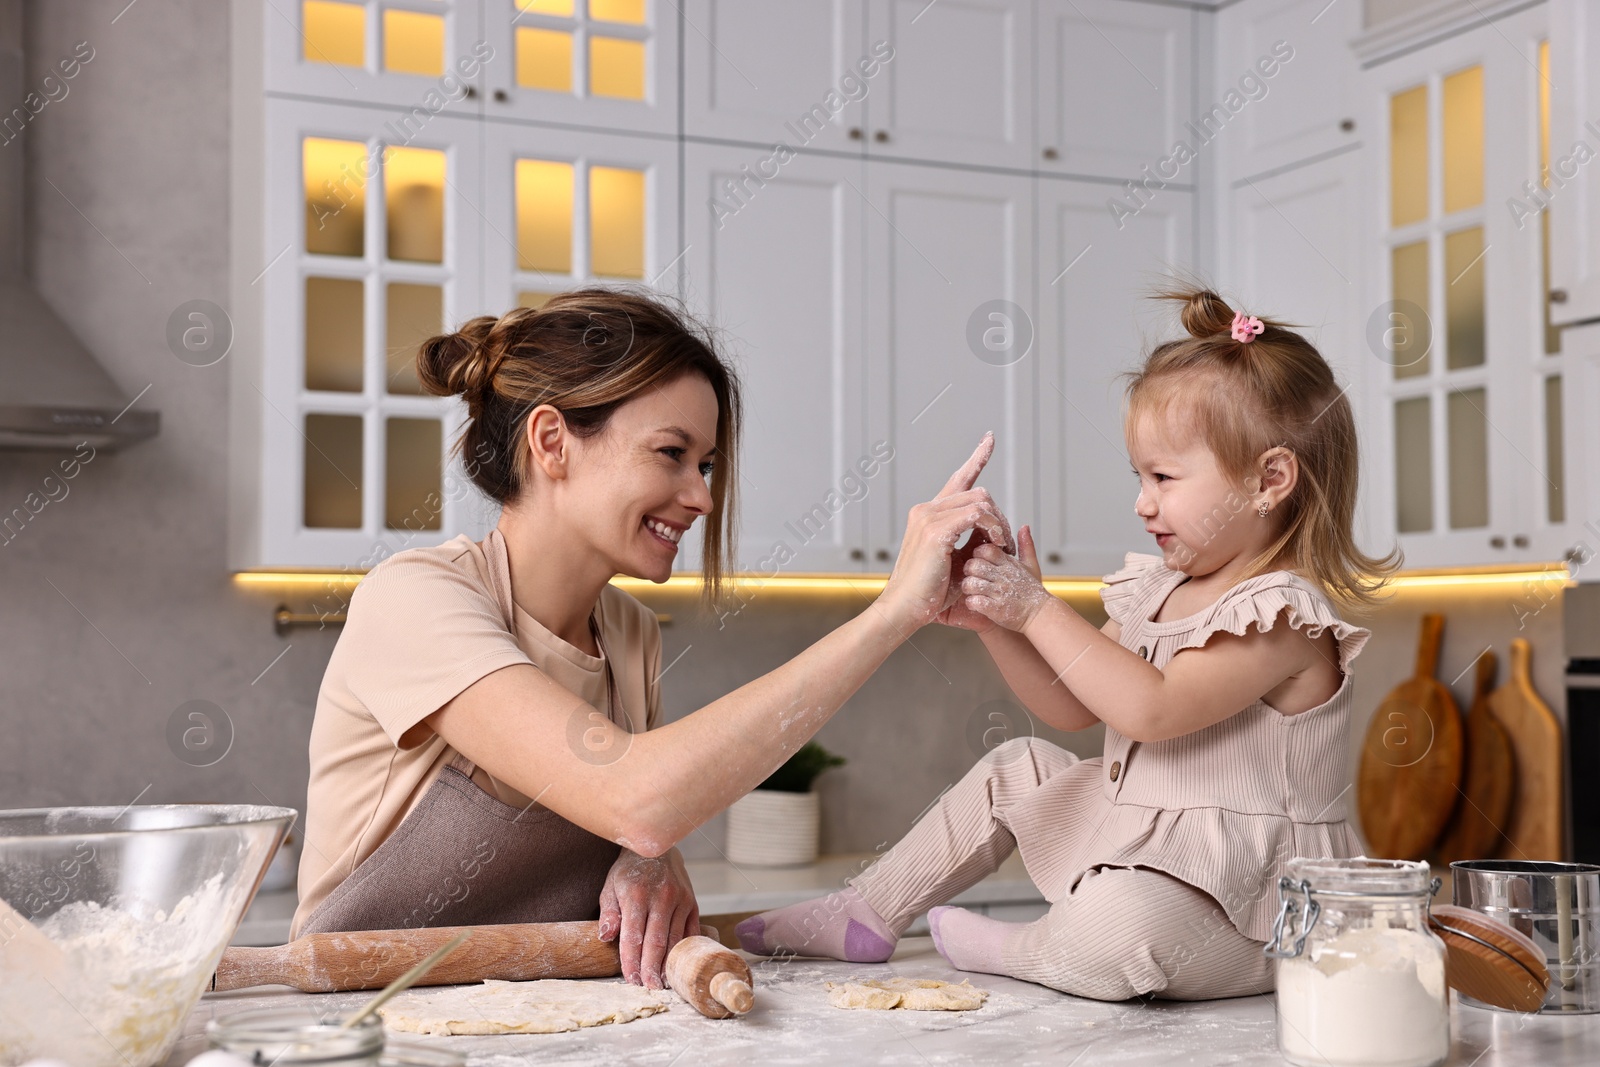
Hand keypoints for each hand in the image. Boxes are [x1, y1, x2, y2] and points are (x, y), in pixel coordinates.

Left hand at [597, 847, 699, 988]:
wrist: (657, 849)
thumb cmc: (629, 872)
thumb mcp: (610, 887)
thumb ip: (609, 913)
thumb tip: (606, 937)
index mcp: (637, 894)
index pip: (634, 936)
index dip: (631, 961)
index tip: (631, 980)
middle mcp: (662, 897)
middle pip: (657, 941)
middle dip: (652, 968)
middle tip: (649, 988)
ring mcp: (680, 899)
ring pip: (675, 938)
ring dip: (669, 963)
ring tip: (663, 982)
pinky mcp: (692, 902)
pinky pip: (690, 931)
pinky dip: (684, 949)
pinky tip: (678, 964)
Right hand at [880, 435, 1014, 630]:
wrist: (905, 609)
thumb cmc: (931, 593)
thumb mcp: (957, 561)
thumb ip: (972, 541)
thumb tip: (993, 532)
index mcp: (929, 514)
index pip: (959, 479)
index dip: (977, 457)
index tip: (989, 439)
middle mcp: (926, 509)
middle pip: (978, 492)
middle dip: (999, 515)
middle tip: (1005, 542)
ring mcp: (928, 517)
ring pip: (980, 500)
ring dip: (999, 523)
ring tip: (1001, 546)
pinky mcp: (934, 530)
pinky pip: (976, 514)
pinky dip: (992, 527)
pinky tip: (996, 543)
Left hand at [960, 525, 1052, 632]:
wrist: (1040, 616)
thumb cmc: (1032, 592)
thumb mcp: (1031, 566)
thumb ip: (1026, 546)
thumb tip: (1025, 527)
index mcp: (1009, 564)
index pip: (985, 549)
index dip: (978, 554)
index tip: (979, 561)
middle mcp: (1003, 577)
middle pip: (973, 565)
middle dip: (968, 571)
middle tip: (972, 576)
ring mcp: (999, 593)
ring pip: (970, 583)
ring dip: (968, 588)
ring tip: (973, 591)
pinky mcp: (996, 609)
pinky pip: (974, 602)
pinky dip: (971, 603)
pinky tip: (976, 603)